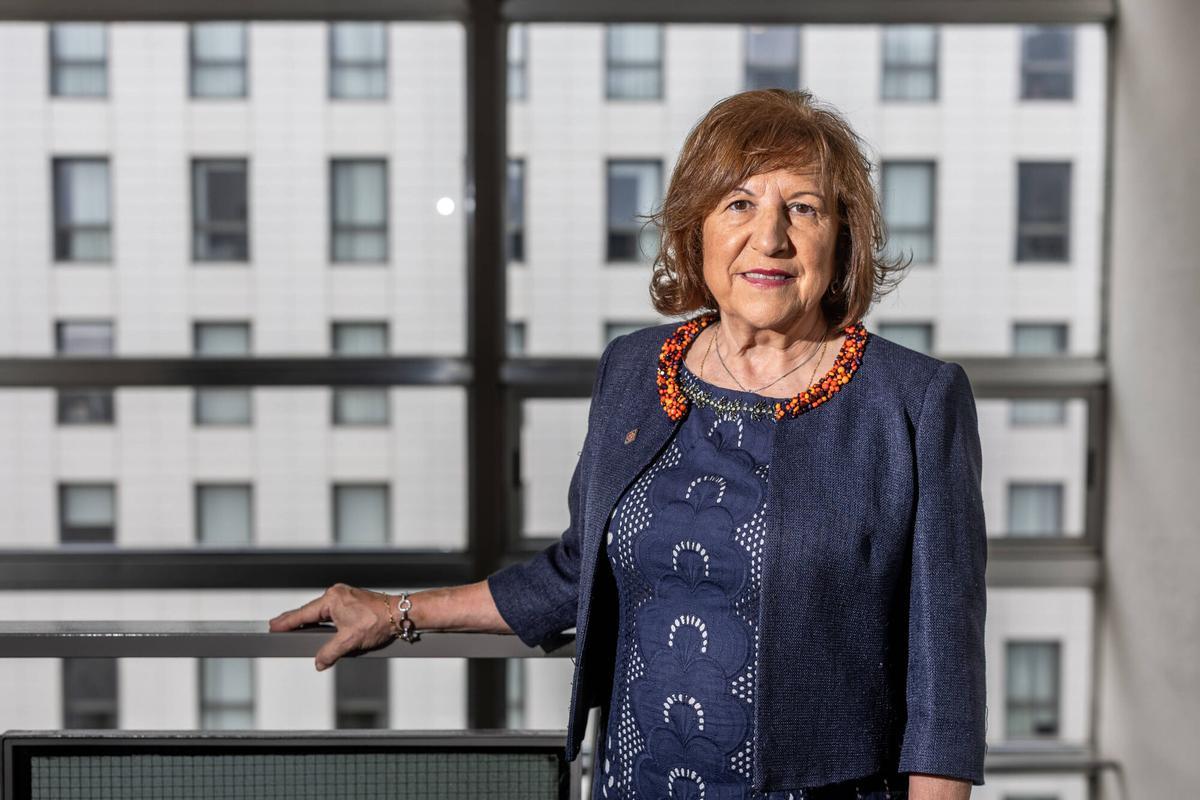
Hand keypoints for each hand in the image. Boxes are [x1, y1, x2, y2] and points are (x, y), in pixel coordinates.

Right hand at [268, 583, 395, 671]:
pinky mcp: (352, 600)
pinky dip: (321, 618)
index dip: (287, 622)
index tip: (272, 626)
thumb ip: (330, 652)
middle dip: (294, 620)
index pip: (303, 614)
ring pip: (321, 611)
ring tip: (293, 627)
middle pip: (310, 611)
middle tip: (276, 626)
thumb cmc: (379, 621)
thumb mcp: (350, 641)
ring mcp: (345, 595)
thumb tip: (319, 662)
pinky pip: (331, 611)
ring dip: (309, 620)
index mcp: (332, 599)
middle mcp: (337, 593)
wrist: (400, 613)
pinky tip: (316, 624)